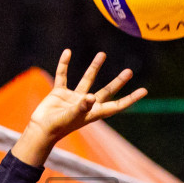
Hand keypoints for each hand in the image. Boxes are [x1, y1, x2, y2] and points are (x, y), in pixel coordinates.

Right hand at [12, 50, 146, 165]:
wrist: (39, 130)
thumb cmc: (57, 127)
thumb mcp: (71, 116)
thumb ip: (81, 107)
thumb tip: (92, 97)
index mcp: (94, 112)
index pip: (117, 105)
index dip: (130, 99)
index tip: (144, 91)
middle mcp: (86, 104)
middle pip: (106, 91)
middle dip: (118, 82)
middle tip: (129, 71)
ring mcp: (73, 98)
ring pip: (87, 79)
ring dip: (94, 67)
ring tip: (102, 54)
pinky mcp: (59, 93)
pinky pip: (63, 75)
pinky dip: (64, 64)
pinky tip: (68, 52)